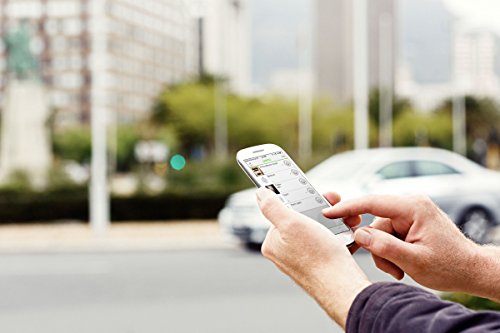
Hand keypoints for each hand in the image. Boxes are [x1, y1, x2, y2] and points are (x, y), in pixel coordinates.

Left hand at [256, 188, 369, 327]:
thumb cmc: (317, 258)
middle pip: (303, 219)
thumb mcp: (291, 223)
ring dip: (335, 220)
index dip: (299, 199)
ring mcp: (304, 258)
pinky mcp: (321, 264)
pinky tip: (348, 232)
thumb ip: (272, 206)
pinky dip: (341, 235)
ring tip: (346, 218)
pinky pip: (330, 242)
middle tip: (334, 203)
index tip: (311, 191)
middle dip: (321, 209)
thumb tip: (260, 193)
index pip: (282, 211)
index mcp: (273, 242)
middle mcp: (286, 252)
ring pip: (319, 229)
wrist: (344, 287)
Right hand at [323, 195, 499, 299]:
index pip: (372, 202)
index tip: (328, 212)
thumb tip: (358, 234)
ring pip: (380, 231)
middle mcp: (411, 205)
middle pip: (375, 222)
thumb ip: (383, 246)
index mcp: (413, 207)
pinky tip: (402, 263)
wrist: (471, 270)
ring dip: (385, 252)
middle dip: (377, 246)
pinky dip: (391, 251)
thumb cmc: (450, 265)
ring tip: (400, 268)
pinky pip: (388, 235)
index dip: (347, 208)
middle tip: (390, 266)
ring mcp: (411, 214)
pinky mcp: (410, 223)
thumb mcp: (414, 261)